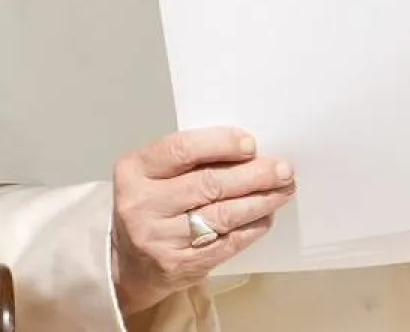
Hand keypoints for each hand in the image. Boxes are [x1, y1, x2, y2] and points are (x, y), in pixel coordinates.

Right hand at [111, 127, 294, 317]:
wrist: (127, 263)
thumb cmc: (149, 207)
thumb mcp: (153, 174)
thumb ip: (190, 160)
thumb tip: (247, 152)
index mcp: (134, 171)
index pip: (182, 149)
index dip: (221, 144)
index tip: (251, 144)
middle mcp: (143, 205)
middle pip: (208, 184)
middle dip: (253, 175)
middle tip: (282, 169)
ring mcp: (160, 239)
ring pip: (222, 215)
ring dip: (260, 201)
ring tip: (283, 190)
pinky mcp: (180, 266)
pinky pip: (226, 243)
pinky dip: (251, 228)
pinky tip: (265, 216)